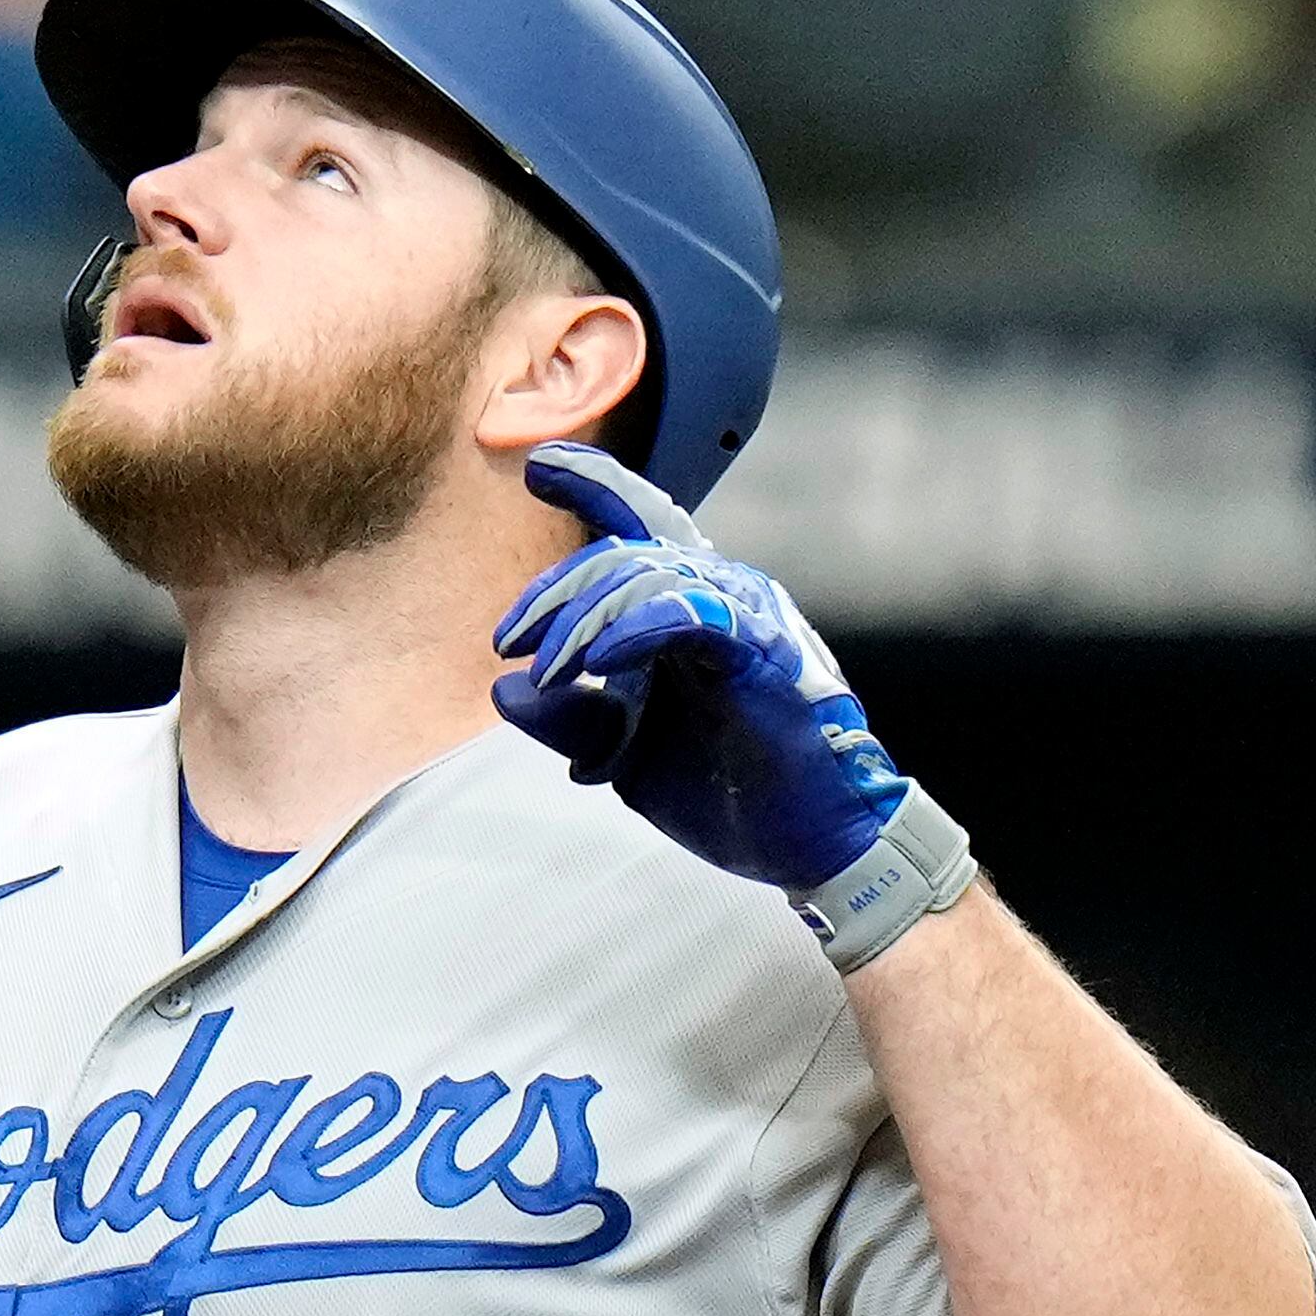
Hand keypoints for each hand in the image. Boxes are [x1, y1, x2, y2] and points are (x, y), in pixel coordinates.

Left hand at [488, 444, 970, 966]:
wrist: (809, 846)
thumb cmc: (728, 791)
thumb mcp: (625, 754)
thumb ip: (569, 719)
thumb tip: (505, 690)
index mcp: (693, 605)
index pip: (640, 522)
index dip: (592, 484)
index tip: (537, 469)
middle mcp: (724, 593)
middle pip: (622, 553)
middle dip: (554, 593)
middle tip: (507, 642)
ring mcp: (747, 617)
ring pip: (646, 575)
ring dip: (582, 620)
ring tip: (548, 673)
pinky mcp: (763, 652)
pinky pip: (689, 613)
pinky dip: (633, 628)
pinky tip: (599, 659)